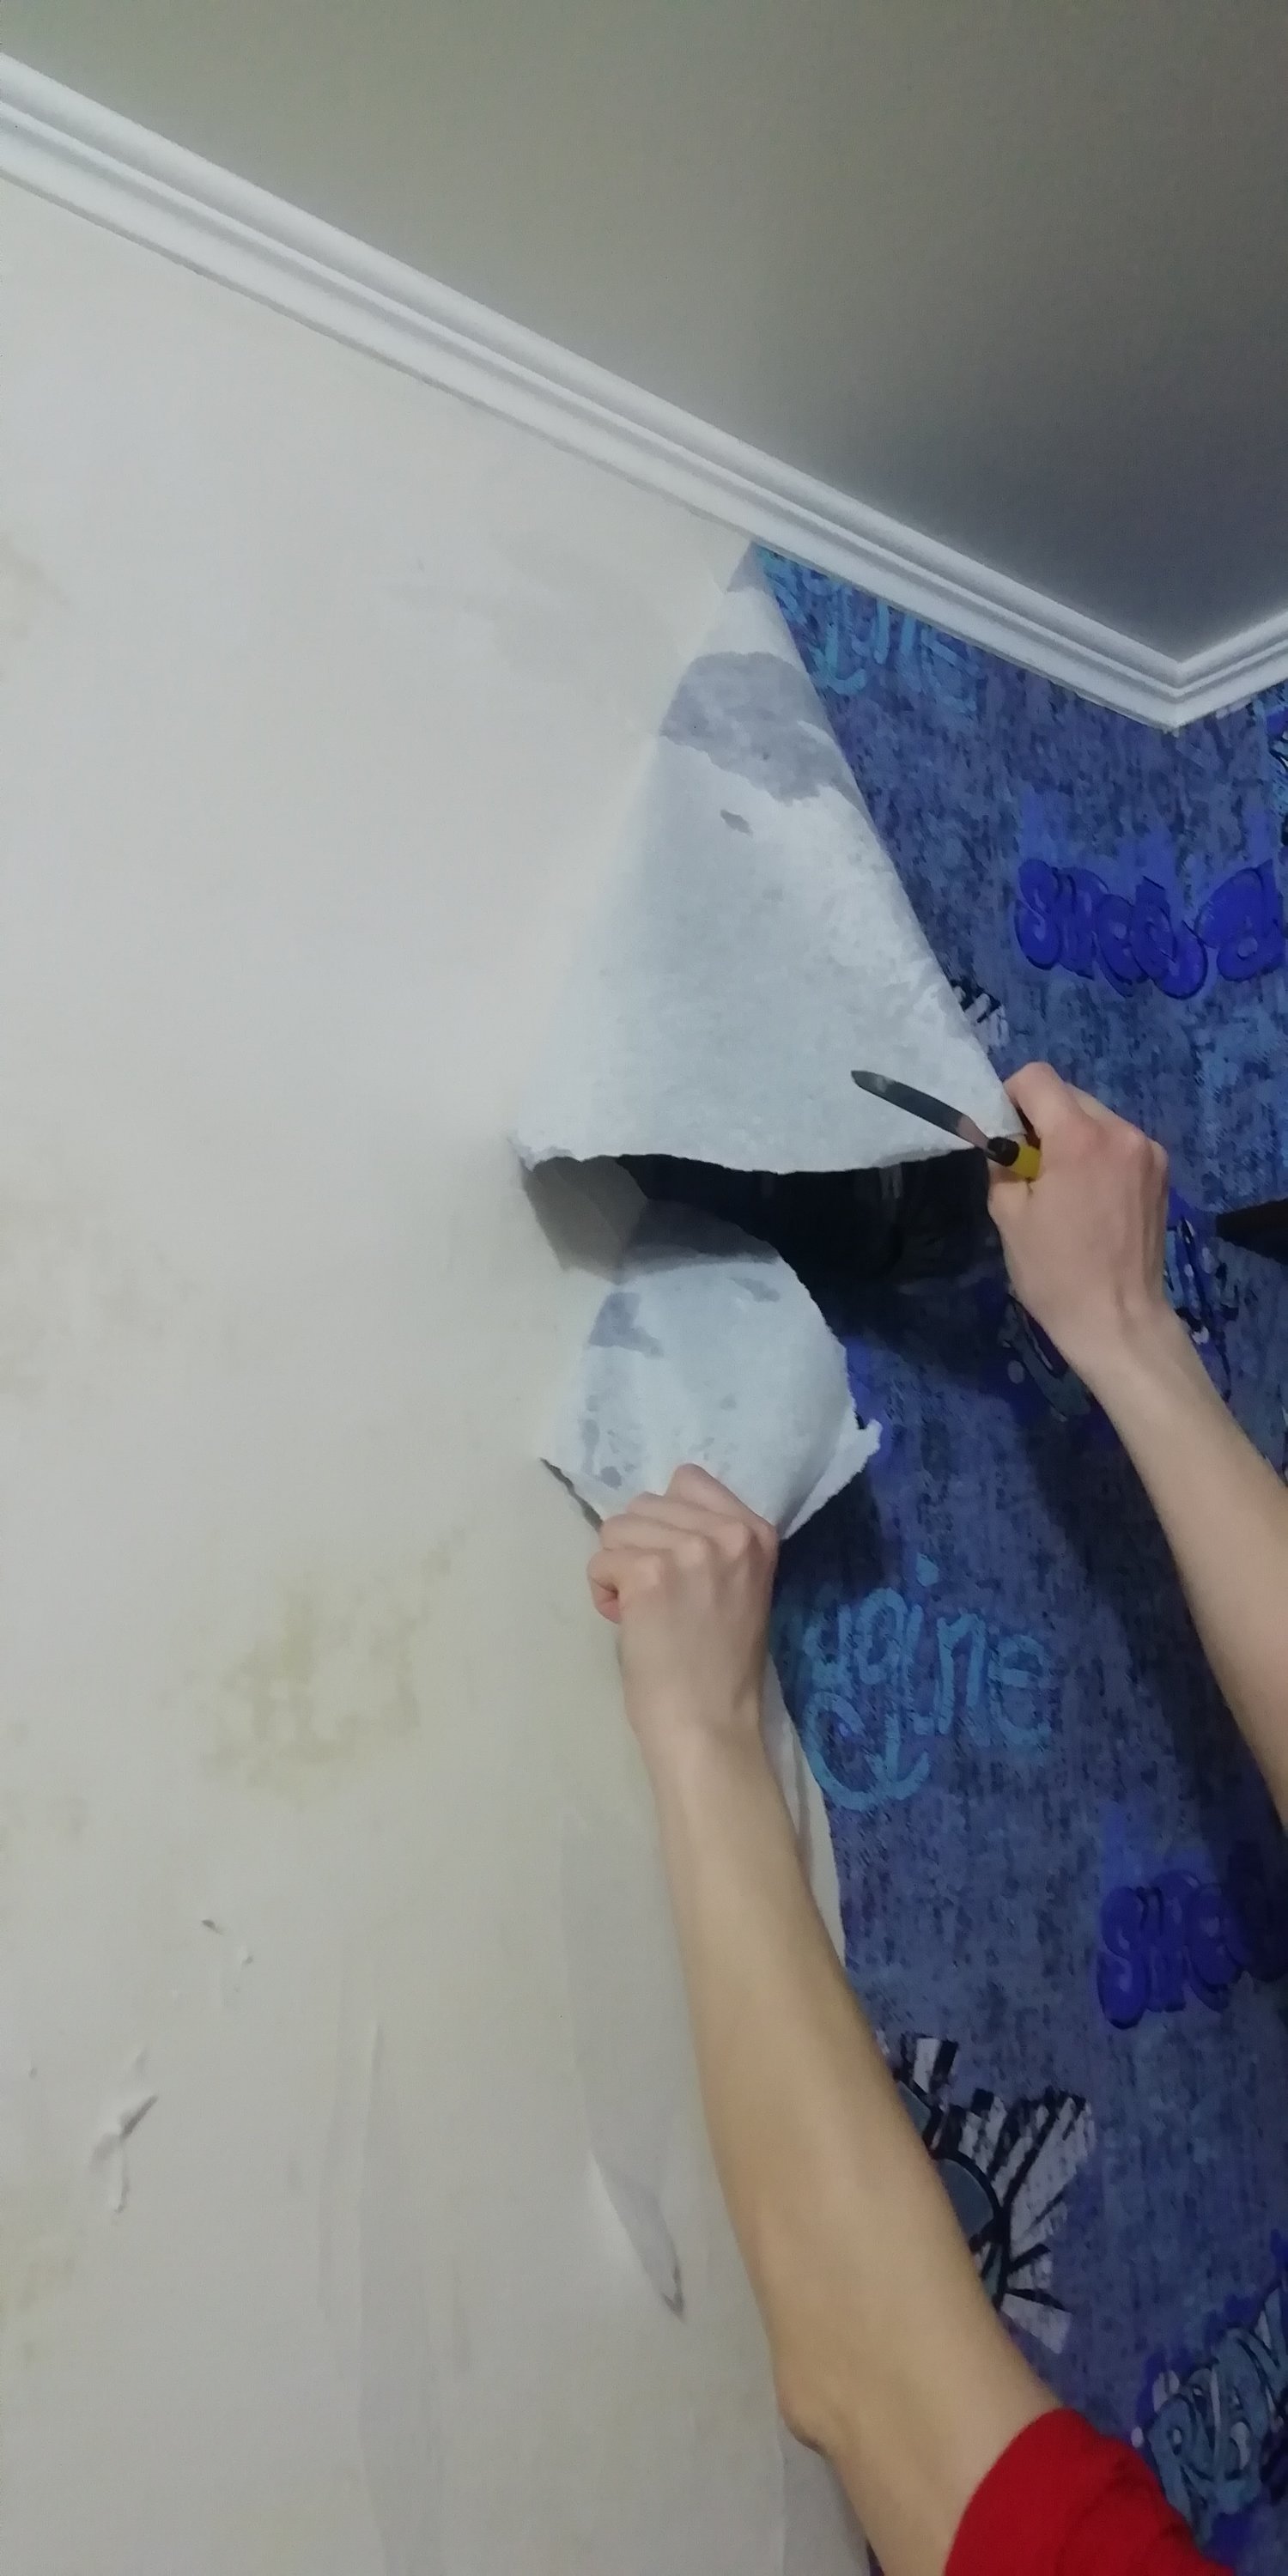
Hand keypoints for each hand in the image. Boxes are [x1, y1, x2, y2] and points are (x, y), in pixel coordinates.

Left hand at [587, 1466, 777, 1770]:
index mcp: (756, 1531)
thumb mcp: (740, 1586)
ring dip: (617, 1568)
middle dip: (638, 1546)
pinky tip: (624, 1620)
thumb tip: (653, 1519)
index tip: (672, 1563)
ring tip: (641, 1610)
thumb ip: (713, 1544)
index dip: (667, 1520)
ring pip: (616, 1528)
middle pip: (645, 1503)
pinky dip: (602, 1591)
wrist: (710, 1724)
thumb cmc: (720, 1667)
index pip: (688, 1480)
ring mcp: (689, 1550)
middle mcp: (727, 1532)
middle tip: (656, 1596)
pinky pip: (600, 1561)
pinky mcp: (649, 1573)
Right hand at [988, 1062, 1174, 1389]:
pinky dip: (1097, 1154)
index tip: (1004, 1136)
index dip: (1010, 1098)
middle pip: (1068, 1095)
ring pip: (1095, 1118)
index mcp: (1079, 1138)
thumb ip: (1002, 1162)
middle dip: (1041, 1120)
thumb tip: (1003, 1141)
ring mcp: (1147, 1150)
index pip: (1037, 1078)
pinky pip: (1117, 1142)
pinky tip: (1091, 1197)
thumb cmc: (1056, 1274)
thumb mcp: (1008, 1216)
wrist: (1118, 1320)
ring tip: (1063, 1187)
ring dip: (1071, 1137)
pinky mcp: (1161, 1171)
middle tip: (1029, 1168)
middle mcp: (1120, 1131)